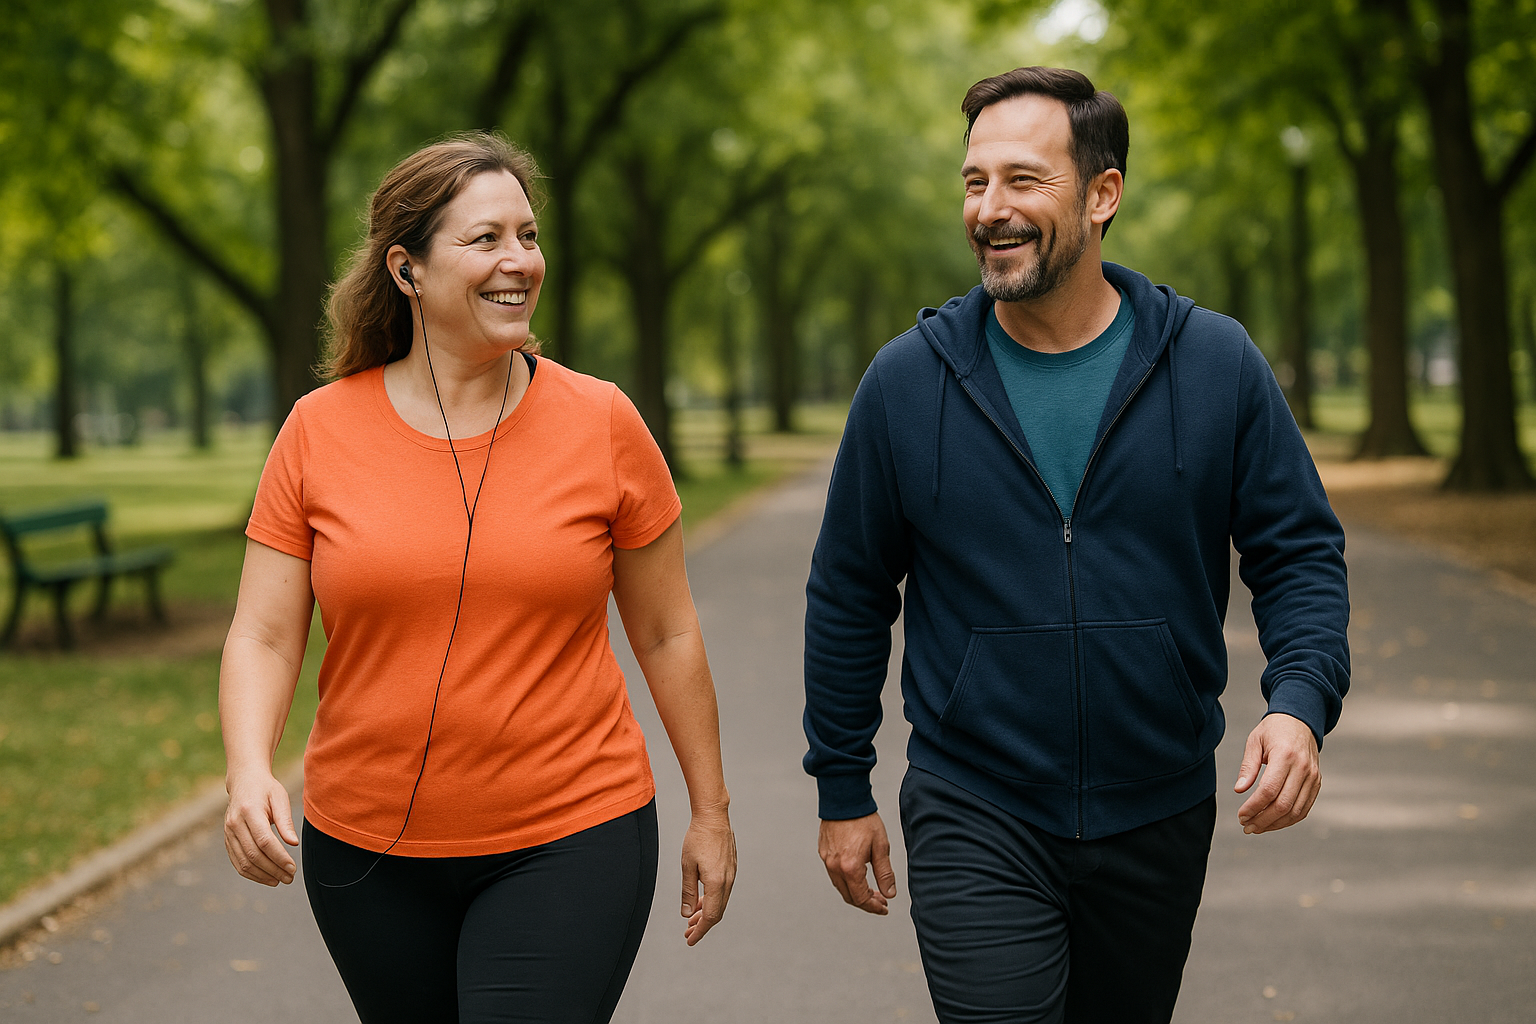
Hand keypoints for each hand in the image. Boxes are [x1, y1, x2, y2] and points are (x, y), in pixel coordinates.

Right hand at [223, 771, 298, 885]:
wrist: (244, 781)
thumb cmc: (266, 789)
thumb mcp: (280, 798)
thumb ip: (285, 821)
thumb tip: (293, 843)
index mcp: (250, 811)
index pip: (264, 841)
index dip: (279, 857)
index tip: (292, 868)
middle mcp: (235, 823)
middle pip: (254, 854)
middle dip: (273, 869)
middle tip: (290, 877)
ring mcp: (228, 833)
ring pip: (244, 862)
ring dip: (262, 875)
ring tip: (280, 880)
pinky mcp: (227, 840)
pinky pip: (237, 862)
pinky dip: (251, 873)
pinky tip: (266, 877)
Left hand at [680, 810, 735, 945]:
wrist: (714, 816)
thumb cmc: (698, 838)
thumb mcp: (687, 866)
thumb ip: (688, 892)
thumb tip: (687, 914)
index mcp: (717, 883)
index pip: (711, 916)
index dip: (701, 931)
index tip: (690, 940)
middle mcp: (728, 881)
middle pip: (718, 912)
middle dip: (702, 925)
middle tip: (688, 932)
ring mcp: (732, 874)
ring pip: (721, 902)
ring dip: (707, 912)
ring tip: (692, 918)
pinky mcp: (731, 868)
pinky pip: (723, 891)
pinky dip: (712, 900)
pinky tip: (702, 900)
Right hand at [818, 812, 896, 914]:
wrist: (844, 799)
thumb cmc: (864, 820)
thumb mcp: (881, 847)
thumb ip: (885, 873)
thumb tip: (889, 894)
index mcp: (850, 867)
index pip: (861, 898)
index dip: (874, 907)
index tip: (884, 908)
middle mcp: (835, 867)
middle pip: (849, 897)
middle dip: (866, 902)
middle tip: (880, 901)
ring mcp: (827, 860)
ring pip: (840, 886)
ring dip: (855, 892)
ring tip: (870, 890)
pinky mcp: (823, 852)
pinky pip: (834, 874)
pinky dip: (846, 881)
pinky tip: (857, 876)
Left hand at [1234, 713, 1320, 833]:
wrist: (1300, 721)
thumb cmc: (1274, 730)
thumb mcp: (1254, 741)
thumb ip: (1248, 766)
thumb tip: (1239, 790)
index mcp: (1285, 756)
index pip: (1269, 790)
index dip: (1254, 807)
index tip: (1241, 815)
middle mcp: (1303, 768)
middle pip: (1283, 805)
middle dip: (1262, 820)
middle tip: (1246, 826)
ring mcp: (1313, 777)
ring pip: (1295, 811)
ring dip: (1275, 824)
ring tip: (1256, 827)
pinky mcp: (1316, 783)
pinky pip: (1304, 808)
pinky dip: (1288, 820)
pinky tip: (1272, 822)